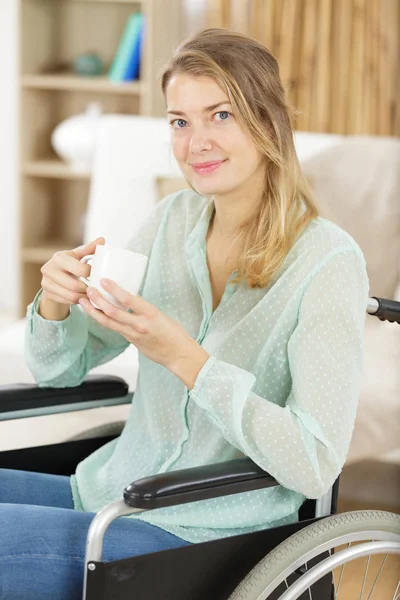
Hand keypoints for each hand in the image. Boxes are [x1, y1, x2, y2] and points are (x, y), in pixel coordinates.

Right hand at [40, 237, 104, 306]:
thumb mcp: (78, 255)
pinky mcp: (47, 294)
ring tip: (92, 293)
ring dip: (84, 296)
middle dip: (87, 288)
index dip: (91, 274)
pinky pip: (67, 301)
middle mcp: (48, 269)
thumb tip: (102, 240)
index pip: (79, 269)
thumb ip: (89, 249)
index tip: (97, 274)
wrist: (54, 276)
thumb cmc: (70, 264)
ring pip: (71, 295)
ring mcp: (45, 283)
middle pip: (74, 285)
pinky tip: (84, 297)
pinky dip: (78, 301)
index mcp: (58, 257)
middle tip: (96, 287)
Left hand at [79, 278, 209, 385]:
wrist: (178, 354)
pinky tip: (95, 313)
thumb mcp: (159, 314)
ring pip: (108, 322)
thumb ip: (142, 308)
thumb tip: (126, 299)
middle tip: (89, 290)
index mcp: (150, 313)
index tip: (104, 280)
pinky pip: (113, 328)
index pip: (129, 299)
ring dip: (94, 311)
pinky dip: (102, 319)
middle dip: (97, 300)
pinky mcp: (130, 341)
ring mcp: (133, 334)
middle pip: (112, 312)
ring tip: (84, 302)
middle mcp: (140, 324)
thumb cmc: (173, 333)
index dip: (114, 289)